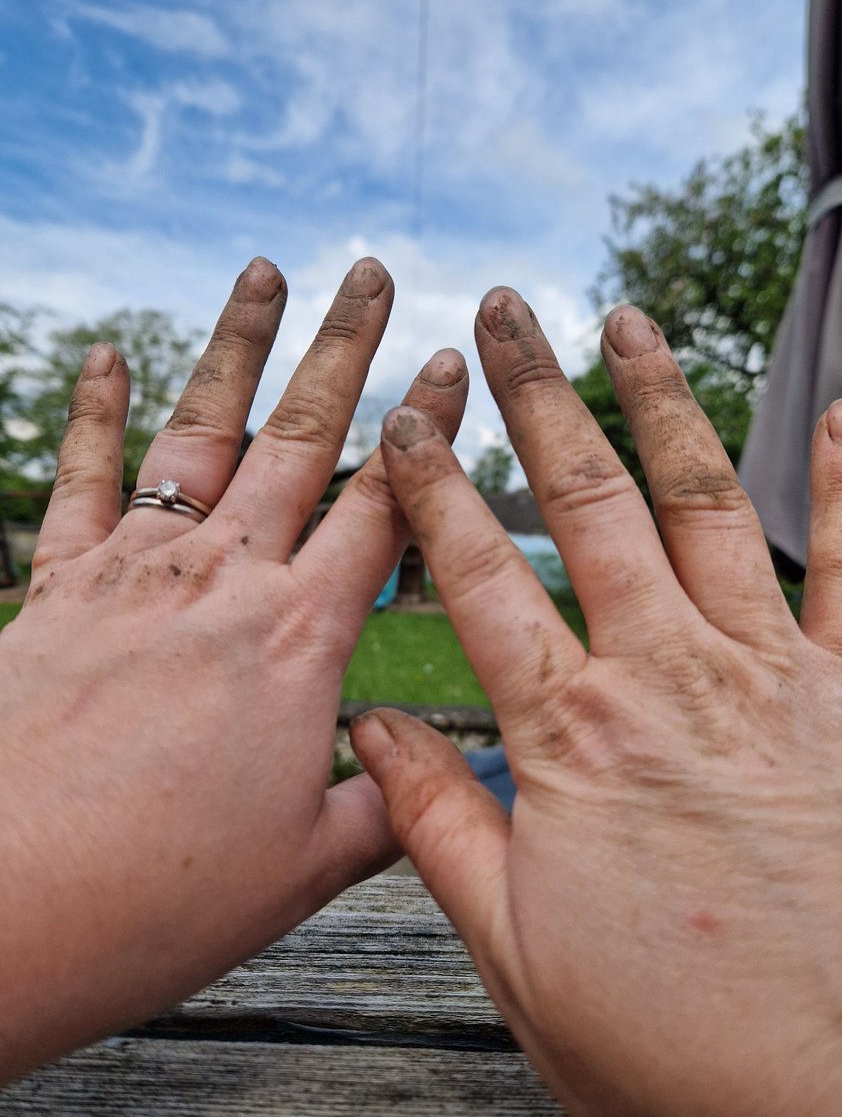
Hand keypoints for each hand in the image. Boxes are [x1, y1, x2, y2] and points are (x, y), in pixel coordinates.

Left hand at [0, 256, 467, 1081]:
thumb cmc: (155, 897)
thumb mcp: (305, 868)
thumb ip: (390, 806)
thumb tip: (453, 785)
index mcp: (299, 640)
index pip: (386, 507)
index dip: (429, 431)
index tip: (455, 363)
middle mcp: (223, 579)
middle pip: (300, 437)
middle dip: (345, 349)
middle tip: (371, 273)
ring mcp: (136, 570)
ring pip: (201, 429)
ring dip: (236, 345)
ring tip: (263, 272)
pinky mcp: (58, 585)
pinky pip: (85, 476)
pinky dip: (96, 409)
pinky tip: (109, 356)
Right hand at [351, 290, 841, 1115]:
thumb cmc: (686, 1048)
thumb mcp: (523, 958)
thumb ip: (441, 828)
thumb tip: (373, 726)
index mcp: (576, 741)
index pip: (482, 580)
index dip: (437, 492)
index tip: (411, 423)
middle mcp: (673, 680)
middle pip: (588, 506)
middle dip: (538, 397)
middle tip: (505, 312)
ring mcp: (779, 677)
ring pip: (709, 504)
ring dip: (662, 402)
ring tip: (628, 320)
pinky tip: (839, 413)